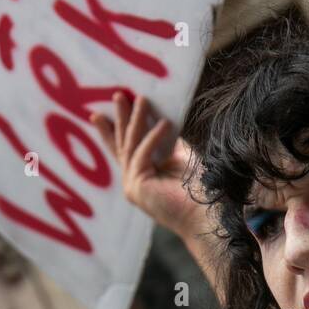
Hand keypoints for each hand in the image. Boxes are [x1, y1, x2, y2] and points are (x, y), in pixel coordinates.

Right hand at [90, 92, 207, 238]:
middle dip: (119, 119)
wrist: (203, 213)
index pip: (124, 148)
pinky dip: (153, 137)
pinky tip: (164, 123)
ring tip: (140, 98)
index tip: (106, 109)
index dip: (114, 128)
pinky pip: (142, 155)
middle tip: (117, 95)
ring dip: (134, 120)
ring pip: (130, 147)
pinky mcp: (136, 188)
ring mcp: (131, 186)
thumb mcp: (178, 155)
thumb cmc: (195, 187)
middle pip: (122, 144)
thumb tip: (159, 118)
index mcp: (140, 175)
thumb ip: (166, 141)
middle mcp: (131, 181)